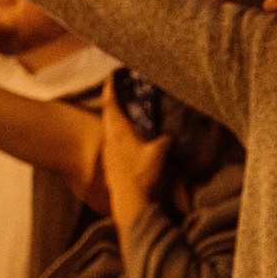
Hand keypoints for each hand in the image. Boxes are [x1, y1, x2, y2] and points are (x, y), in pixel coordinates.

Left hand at [98, 89, 167, 232]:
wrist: (129, 200)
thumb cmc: (142, 174)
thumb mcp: (158, 154)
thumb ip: (163, 141)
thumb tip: (169, 137)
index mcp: (119, 133)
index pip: (112, 107)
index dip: (111, 91)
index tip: (111, 78)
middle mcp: (110, 140)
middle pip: (108, 116)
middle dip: (112, 102)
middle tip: (117, 90)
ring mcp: (108, 152)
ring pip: (109, 129)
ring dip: (113, 118)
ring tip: (121, 111)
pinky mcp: (110, 164)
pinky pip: (112, 141)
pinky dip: (117, 133)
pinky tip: (124, 137)